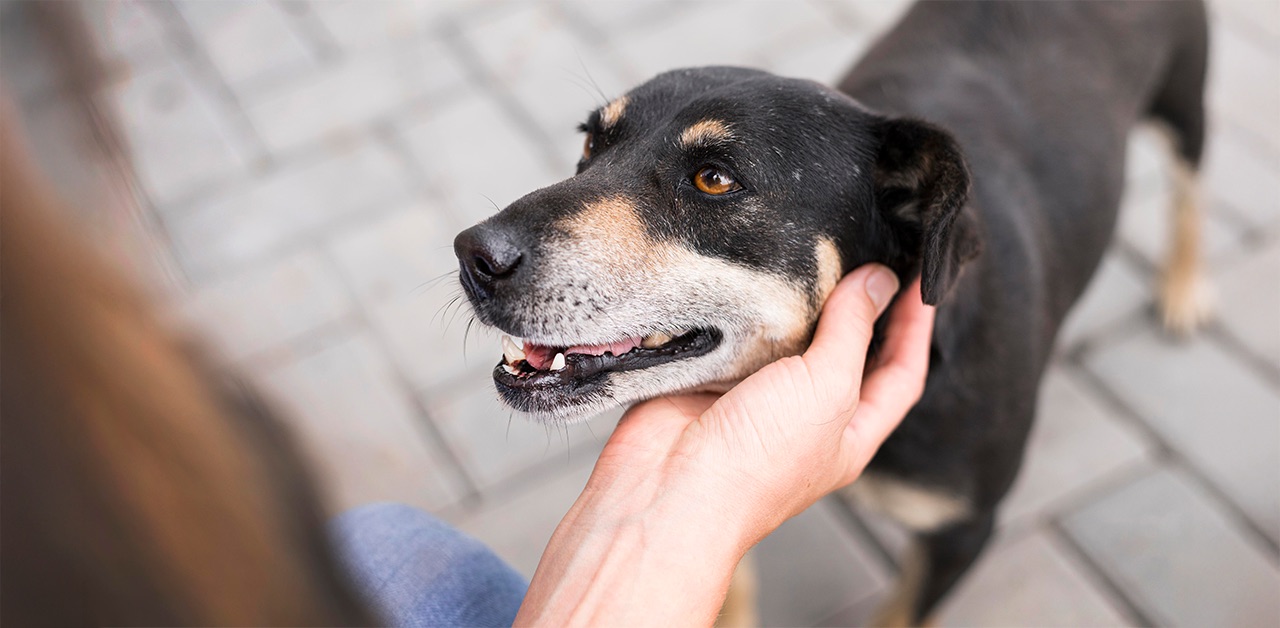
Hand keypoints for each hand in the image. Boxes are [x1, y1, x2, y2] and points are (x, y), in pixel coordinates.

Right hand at [517, 264, 934, 626]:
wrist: (668, 487)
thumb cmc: (757, 462)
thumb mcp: (828, 389)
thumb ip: (852, 330)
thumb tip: (878, 282)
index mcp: (848, 433)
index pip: (900, 375)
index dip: (914, 329)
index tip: (919, 279)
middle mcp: (806, 417)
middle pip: (845, 351)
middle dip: (857, 306)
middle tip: (867, 253)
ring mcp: (756, 397)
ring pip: (789, 337)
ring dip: (798, 299)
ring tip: (812, 250)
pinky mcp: (711, 378)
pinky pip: (738, 332)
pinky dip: (747, 304)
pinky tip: (756, 273)